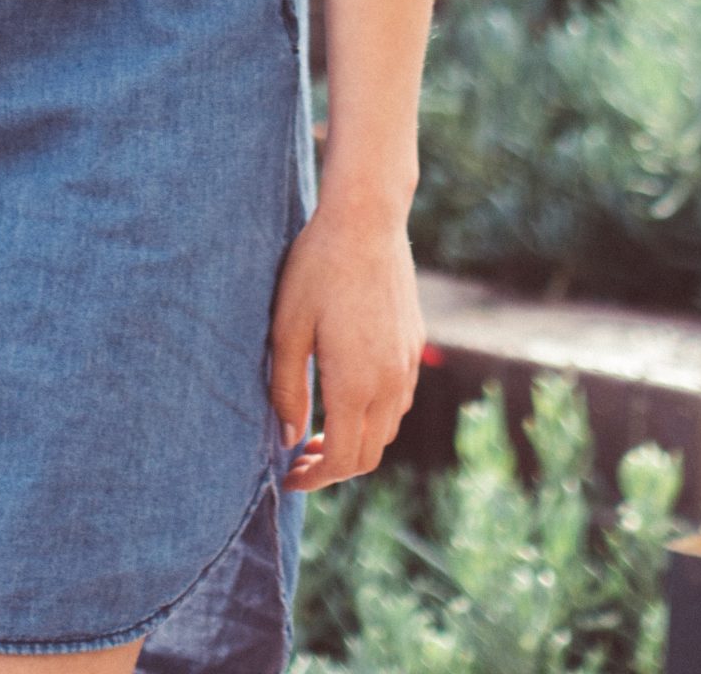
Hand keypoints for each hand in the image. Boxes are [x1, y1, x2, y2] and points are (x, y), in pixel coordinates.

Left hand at [268, 202, 425, 491]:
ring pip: (386, 430)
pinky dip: (373, 416)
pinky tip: (346, 396)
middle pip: (368, 454)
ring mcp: (406, 364)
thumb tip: (288, 439)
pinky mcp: (413, 344)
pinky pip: (398, 401)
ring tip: (317, 430)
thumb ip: (287, 388)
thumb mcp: (287, 327)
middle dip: (333, 467)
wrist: (366, 220)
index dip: (314, 479)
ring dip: (355, 442)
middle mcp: (390, 382)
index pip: (343, 460)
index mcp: (356, 384)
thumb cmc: (317, 269)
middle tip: (297, 458)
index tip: (287, 477)